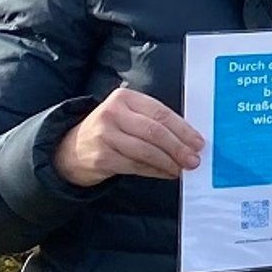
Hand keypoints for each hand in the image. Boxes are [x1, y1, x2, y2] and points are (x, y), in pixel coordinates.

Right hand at [53, 88, 203, 186]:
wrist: (72, 149)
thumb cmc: (111, 131)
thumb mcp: (129, 116)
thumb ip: (155, 122)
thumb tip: (190, 140)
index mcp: (125, 98)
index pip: (160, 113)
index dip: (183, 129)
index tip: (198, 142)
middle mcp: (113, 113)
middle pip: (154, 131)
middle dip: (178, 147)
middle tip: (194, 159)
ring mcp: (105, 135)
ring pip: (146, 150)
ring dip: (169, 162)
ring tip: (183, 169)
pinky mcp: (102, 157)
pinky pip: (136, 166)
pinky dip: (155, 171)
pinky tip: (167, 173)